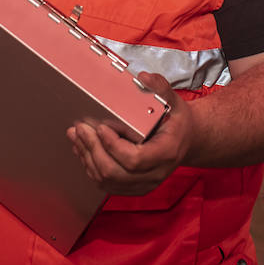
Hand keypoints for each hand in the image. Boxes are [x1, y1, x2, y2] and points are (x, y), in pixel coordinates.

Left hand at [67, 72, 192, 195]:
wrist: (186, 142)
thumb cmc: (178, 123)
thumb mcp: (175, 102)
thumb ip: (161, 88)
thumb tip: (144, 78)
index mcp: (166, 153)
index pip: (135, 159)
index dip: (113, 146)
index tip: (101, 127)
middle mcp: (155, 174)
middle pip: (115, 173)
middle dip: (92, 150)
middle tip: (81, 129)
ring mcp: (143, 184)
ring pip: (107, 181)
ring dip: (87, 158)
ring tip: (77, 137)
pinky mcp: (132, 187)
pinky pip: (106, 184)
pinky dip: (91, 167)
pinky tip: (83, 149)